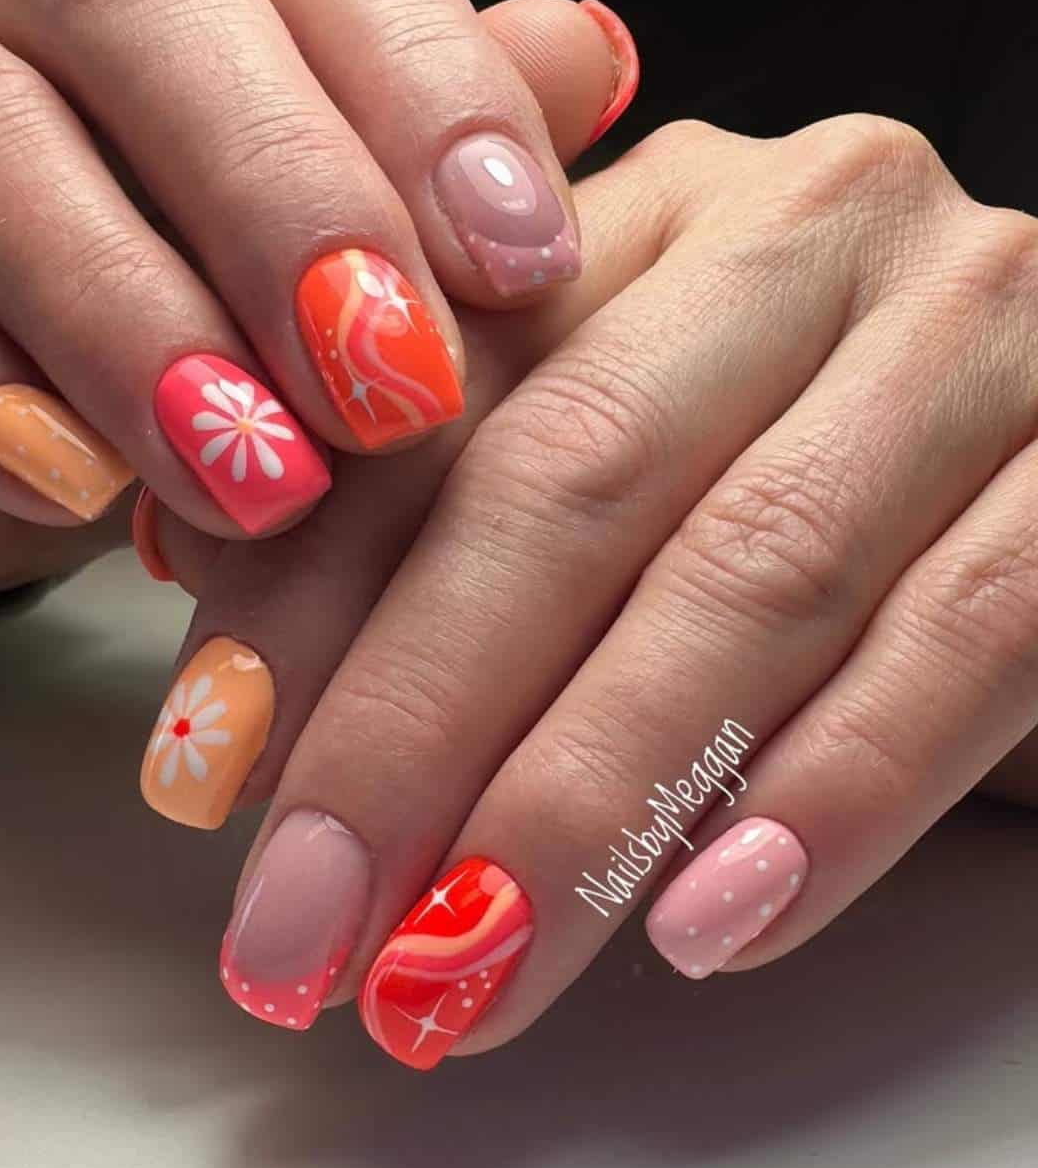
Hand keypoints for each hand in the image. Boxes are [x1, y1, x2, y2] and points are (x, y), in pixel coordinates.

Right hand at [0, 0, 630, 569]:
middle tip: (392, 389)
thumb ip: (433, 150)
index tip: (524, 269)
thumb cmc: (168, 309)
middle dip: (286, 199)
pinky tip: (62, 484)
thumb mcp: (319, 253)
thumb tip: (595, 57)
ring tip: (248, 477)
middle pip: (155, 9)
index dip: (434, 98)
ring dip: (126, 312)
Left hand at [192, 113, 1037, 1057]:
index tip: (206, 773)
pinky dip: (832, 795)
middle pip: (574, 478)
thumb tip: (214, 653)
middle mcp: (813, 227)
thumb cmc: (799, 458)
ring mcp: (977, 335)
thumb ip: (424, 504)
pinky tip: (704, 924)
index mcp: (649, 200)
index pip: (438, 391)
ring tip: (463, 967)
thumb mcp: (603, 443)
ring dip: (587, 798)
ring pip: (754, 573)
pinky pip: (967, 637)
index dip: (306, 590)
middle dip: (416, 724)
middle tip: (304, 921)